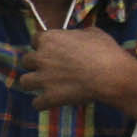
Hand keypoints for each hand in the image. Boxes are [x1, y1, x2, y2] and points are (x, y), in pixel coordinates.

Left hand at [12, 26, 136, 109]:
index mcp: (49, 39)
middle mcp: (41, 57)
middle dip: (35, 64)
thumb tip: (76, 37)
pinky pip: (36, 103)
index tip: (50, 50)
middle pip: (26, 61)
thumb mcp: (92, 33)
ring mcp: (43, 78)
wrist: (111, 75)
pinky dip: (42, 103)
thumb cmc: (104, 51)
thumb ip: (77, 34)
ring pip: (24, 82)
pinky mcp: (49, 97)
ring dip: (33, 83)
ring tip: (43, 86)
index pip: (35, 39)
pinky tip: (49, 102)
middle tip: (47, 68)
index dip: (42, 45)